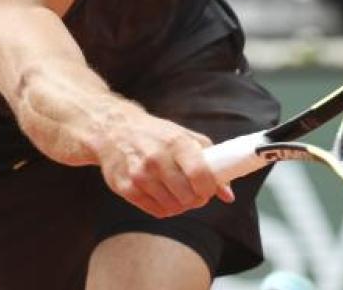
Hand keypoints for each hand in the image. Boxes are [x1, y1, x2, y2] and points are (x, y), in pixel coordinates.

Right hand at [96, 107, 234, 218]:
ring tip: (176, 191)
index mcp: (176, 142)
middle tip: (193, 192)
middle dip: (196, 199)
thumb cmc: (155, 134)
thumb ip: (210, 163)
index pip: (200, 175)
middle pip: (188, 197)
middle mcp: (156, 158)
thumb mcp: (185, 138)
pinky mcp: (126, 188)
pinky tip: (162, 194)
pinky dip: (164, 207)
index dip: (209, 189)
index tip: (208, 189)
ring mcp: (139, 174)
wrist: (113, 131)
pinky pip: (157, 211)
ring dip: (180, 204)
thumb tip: (228, 195)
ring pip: (173, 208)